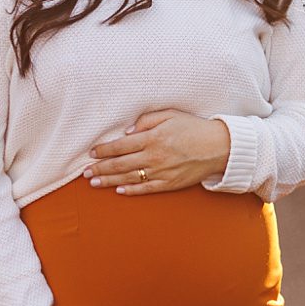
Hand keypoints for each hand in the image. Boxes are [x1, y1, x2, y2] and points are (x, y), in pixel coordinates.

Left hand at [83, 109, 230, 195]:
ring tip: (94, 183)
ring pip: (129, 178)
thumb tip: (127, 132)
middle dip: (100, 168)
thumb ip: (147, 121)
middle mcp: (154, 156)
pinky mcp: (169, 184)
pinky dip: (131, 190)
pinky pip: (146, 189)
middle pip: (120, 164)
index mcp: (153, 138)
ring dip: (109, 181)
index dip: (104, 150)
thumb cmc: (193, 127)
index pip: (121, 146)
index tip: (92, 153)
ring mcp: (161, 172)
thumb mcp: (170, 115)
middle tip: (85, 172)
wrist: (218, 147)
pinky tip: (119, 190)